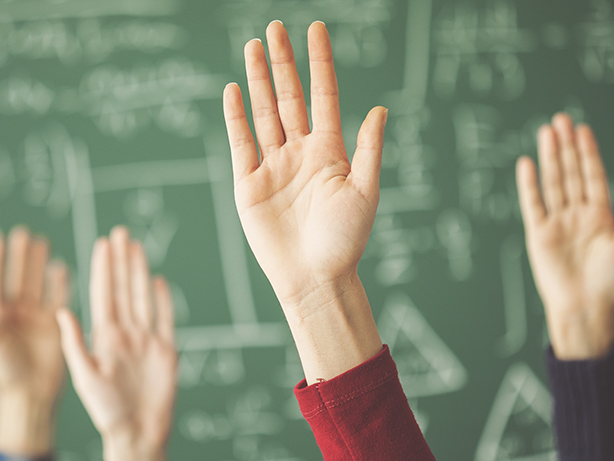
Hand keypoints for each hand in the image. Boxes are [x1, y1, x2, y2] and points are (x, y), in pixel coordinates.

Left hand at [0, 227, 69, 454]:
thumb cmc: (3, 372)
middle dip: (19, 257)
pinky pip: (58, 298)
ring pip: (37, 284)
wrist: (30, 394)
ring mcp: (36, 318)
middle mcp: (15, 313)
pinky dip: (60, 283)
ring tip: (42, 243)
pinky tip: (60, 267)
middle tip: (23, 234)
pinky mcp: (54, 325)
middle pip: (17, 277)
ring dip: (39, 264)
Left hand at [57, 226, 176, 460]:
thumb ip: (74, 344)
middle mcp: (125, 334)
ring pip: (142, 297)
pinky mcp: (166, 351)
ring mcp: (146, 341)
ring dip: (139, 271)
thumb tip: (60, 312)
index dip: (102, 268)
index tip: (100, 243)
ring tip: (136, 247)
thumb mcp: (85, 377)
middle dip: (120, 260)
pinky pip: (164, 319)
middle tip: (119, 232)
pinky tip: (157, 280)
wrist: (138, 435)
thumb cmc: (107, 412)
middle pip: (123, 289)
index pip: (103, 294)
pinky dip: (162, 300)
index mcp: (104, 338)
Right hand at [222, 20, 387, 308]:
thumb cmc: (345, 241)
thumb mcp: (365, 192)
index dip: (319, 63)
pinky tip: (233, 89)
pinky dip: (236, 116)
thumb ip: (368, 149)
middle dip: (283, 62)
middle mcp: (300, 153)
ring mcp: (273, 166)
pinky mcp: (248, 184)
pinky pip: (241, 142)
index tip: (316, 29)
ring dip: (258, 80)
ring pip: (264, 113)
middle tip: (275, 28)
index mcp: (330, 152)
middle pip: (289, 97)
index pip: (323, 96)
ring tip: (253, 46)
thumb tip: (380, 109)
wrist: (314, 279)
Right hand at [516, 114, 613, 359]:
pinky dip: (529, 184)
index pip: (592, 176)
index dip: (588, 153)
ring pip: (552, 182)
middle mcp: (577, 215)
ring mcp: (556, 222)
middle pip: (570, 173)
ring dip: (550, 157)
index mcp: (600, 215)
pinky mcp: (539, 234)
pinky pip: (532, 203)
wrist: (586, 307)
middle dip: (566, 146)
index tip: (583, 129)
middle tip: (561, 119)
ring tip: (547, 132)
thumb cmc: (612, 281)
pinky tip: (528, 163)